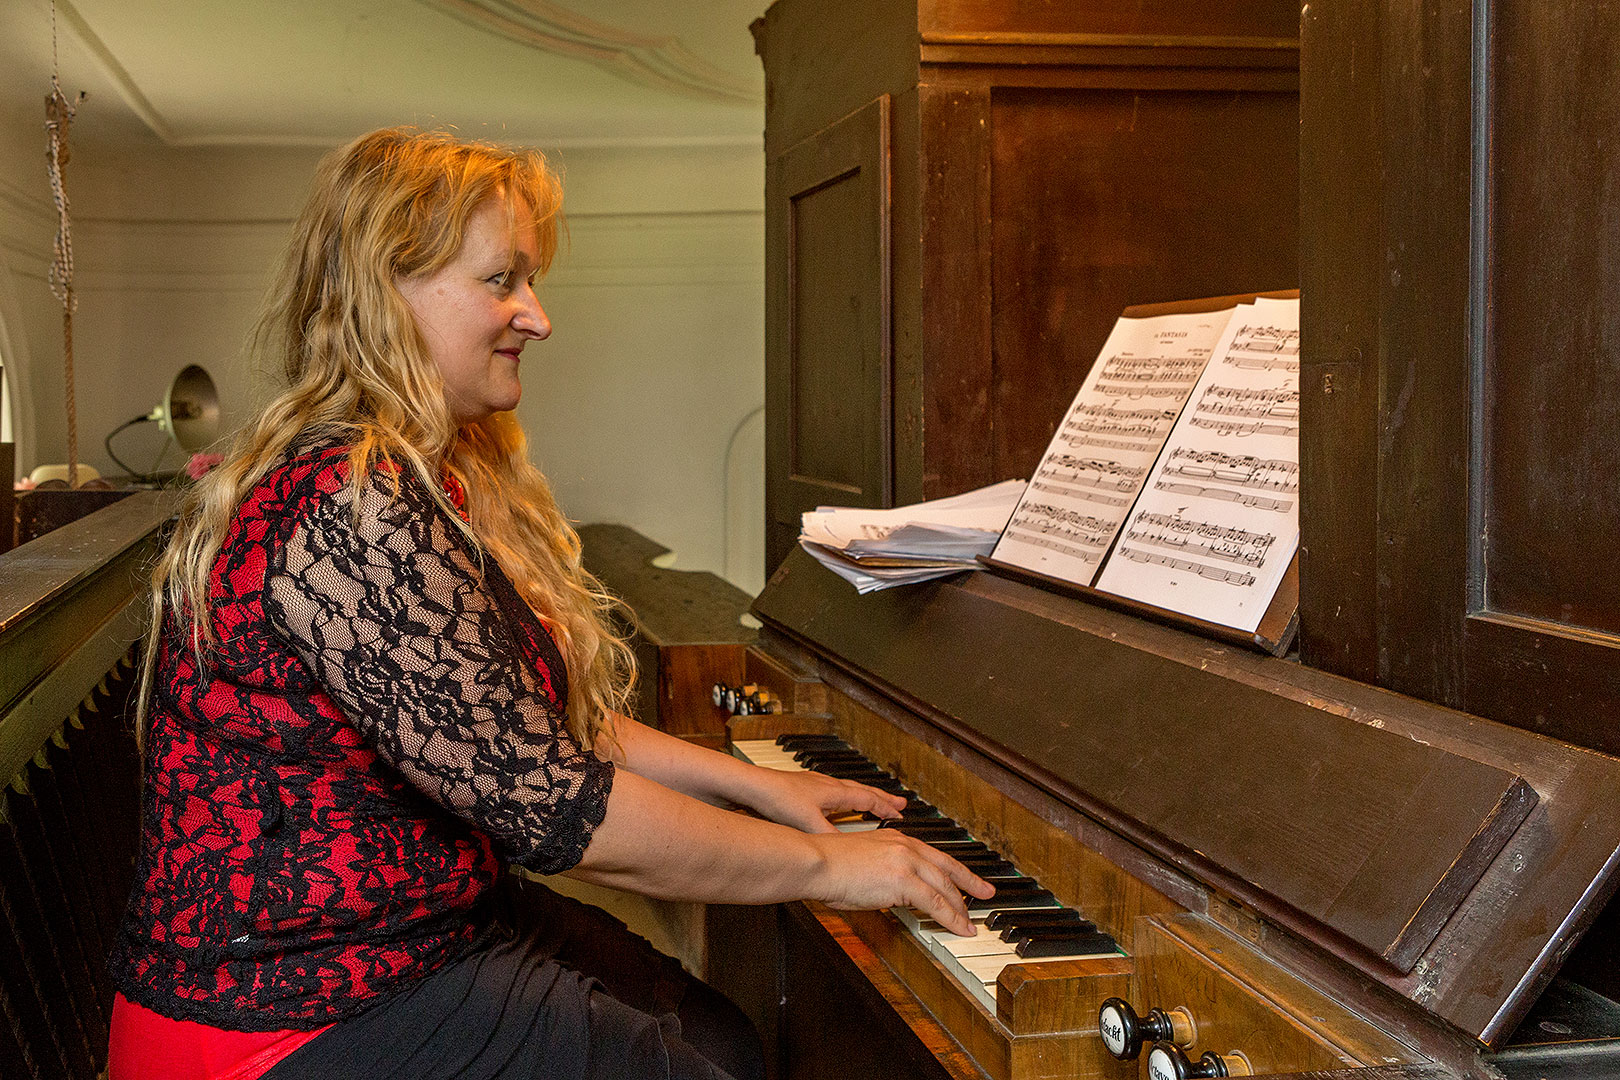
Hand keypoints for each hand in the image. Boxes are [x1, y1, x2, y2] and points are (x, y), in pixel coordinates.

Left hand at [743, 766, 906, 833]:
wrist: (753, 786)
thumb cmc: (779, 799)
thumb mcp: (809, 823)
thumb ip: (830, 838)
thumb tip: (848, 852)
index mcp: (834, 792)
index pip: (868, 798)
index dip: (886, 808)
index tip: (901, 814)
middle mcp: (828, 785)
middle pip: (863, 790)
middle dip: (882, 798)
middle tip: (899, 802)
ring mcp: (816, 784)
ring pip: (848, 789)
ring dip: (864, 795)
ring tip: (872, 801)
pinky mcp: (803, 788)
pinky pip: (833, 791)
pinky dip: (843, 797)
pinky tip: (836, 803)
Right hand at [806, 829, 993, 936]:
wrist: (818, 862)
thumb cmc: (829, 866)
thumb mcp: (864, 863)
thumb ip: (885, 875)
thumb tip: (895, 895)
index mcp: (897, 840)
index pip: (936, 856)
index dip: (956, 870)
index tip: (970, 879)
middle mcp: (906, 846)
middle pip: (947, 869)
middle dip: (970, 884)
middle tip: (986, 894)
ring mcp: (906, 862)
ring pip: (945, 888)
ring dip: (961, 908)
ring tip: (971, 923)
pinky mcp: (903, 880)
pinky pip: (935, 903)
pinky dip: (952, 918)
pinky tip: (961, 928)